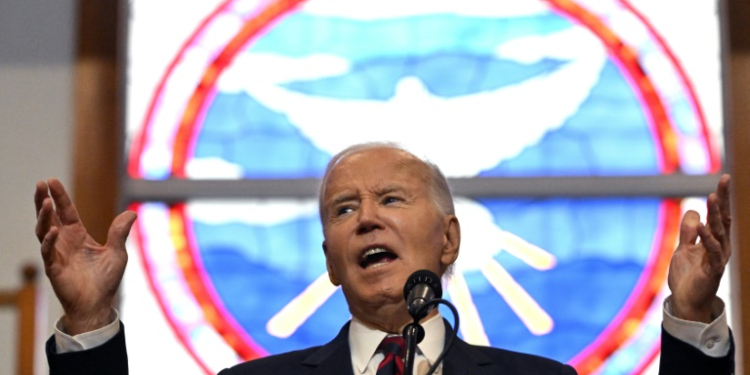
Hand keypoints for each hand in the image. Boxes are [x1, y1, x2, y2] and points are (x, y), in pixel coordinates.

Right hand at [34, 178, 136, 334]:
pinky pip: (47, 252)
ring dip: (43, 217)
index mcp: (78, 236)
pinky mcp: (53, 268)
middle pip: (50, 216)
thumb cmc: (105, 280)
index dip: (59, 197)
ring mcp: (56, 254)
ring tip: (45, 202)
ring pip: (43, 231)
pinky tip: (53, 231)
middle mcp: (64, 242)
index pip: (66, 211)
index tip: (51, 181)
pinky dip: (49, 241)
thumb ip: (120, 232)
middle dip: (43, 200)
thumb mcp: (117, 253)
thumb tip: (132, 212)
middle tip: (40, 184)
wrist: (98, 305)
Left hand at [667, 174, 730, 322]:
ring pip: (719, 232)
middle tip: (725, 179)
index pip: (719, 215)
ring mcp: (718, 258)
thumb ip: (688, 232)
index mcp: (715, 241)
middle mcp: (720, 247)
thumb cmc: (687, 277)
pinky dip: (706, 237)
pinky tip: (701, 225)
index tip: (723, 178)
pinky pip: (711, 251)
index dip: (721, 197)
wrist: (685, 301)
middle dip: (723, 199)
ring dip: (715, 214)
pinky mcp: (712, 270)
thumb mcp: (683, 249)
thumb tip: (693, 212)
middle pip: (722, 219)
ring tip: (712, 197)